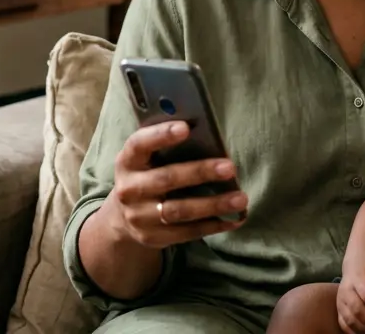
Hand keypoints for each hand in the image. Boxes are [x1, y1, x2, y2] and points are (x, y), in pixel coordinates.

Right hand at [102, 121, 246, 249]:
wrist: (124, 217)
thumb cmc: (147, 175)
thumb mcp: (146, 159)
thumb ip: (166, 147)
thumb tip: (206, 135)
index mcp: (128, 161)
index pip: (139, 144)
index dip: (161, 135)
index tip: (186, 128)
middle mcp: (129, 189)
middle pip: (166, 178)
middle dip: (200, 172)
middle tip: (230, 167)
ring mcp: (138, 217)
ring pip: (179, 210)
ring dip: (213, 204)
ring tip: (240, 198)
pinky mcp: (152, 237)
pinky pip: (187, 232)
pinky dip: (213, 225)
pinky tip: (234, 219)